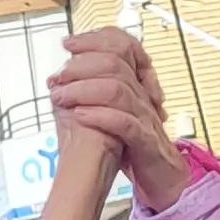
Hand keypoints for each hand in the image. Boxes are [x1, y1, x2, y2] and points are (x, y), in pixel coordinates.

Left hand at [50, 31, 177, 202]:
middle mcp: (142, 95)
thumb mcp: (115, 111)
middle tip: (58, 75)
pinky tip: (78, 116)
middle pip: (115, 64)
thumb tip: (62, 77)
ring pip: (116, 90)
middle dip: (82, 65)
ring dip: (83, 90)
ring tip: (60, 96)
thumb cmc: (135, 145)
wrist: (162, 177)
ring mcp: (144, 116)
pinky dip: (99, 117)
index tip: (68, 43)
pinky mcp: (144, 140)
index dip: (93, 41)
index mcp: (135, 85)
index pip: (120, 47)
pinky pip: (123, 123)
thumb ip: (96, 92)